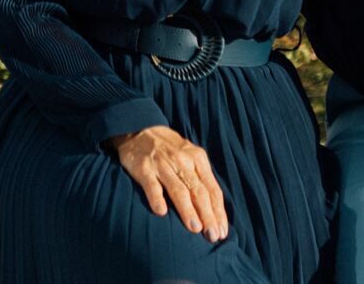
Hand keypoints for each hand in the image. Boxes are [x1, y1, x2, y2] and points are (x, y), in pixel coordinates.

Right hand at [106, 125, 227, 242]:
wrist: (140, 128)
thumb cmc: (169, 149)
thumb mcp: (190, 157)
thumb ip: (200, 178)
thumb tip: (214, 210)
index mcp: (198, 159)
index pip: (212, 189)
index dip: (218, 211)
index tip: (222, 231)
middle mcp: (183, 161)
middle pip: (199, 192)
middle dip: (208, 215)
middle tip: (213, 236)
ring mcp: (163, 164)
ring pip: (179, 190)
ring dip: (188, 210)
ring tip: (195, 228)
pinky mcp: (144, 168)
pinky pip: (152, 185)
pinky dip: (157, 198)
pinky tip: (161, 212)